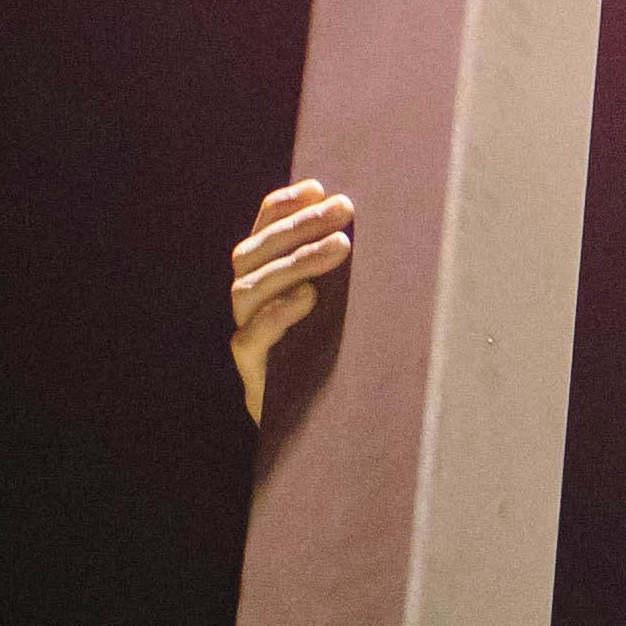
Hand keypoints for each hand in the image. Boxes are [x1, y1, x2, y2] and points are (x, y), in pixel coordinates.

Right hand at [228, 179, 353, 422]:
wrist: (335, 437)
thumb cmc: (351, 366)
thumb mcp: (352, 316)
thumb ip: (349, 279)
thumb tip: (379, 230)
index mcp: (267, 287)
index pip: (262, 236)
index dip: (282, 208)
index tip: (318, 188)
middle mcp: (250, 310)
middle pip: (254, 254)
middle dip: (298, 227)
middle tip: (343, 210)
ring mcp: (248, 343)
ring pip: (247, 290)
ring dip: (294, 262)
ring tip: (340, 247)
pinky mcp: (254, 378)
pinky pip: (248, 341)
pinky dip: (275, 316)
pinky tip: (308, 300)